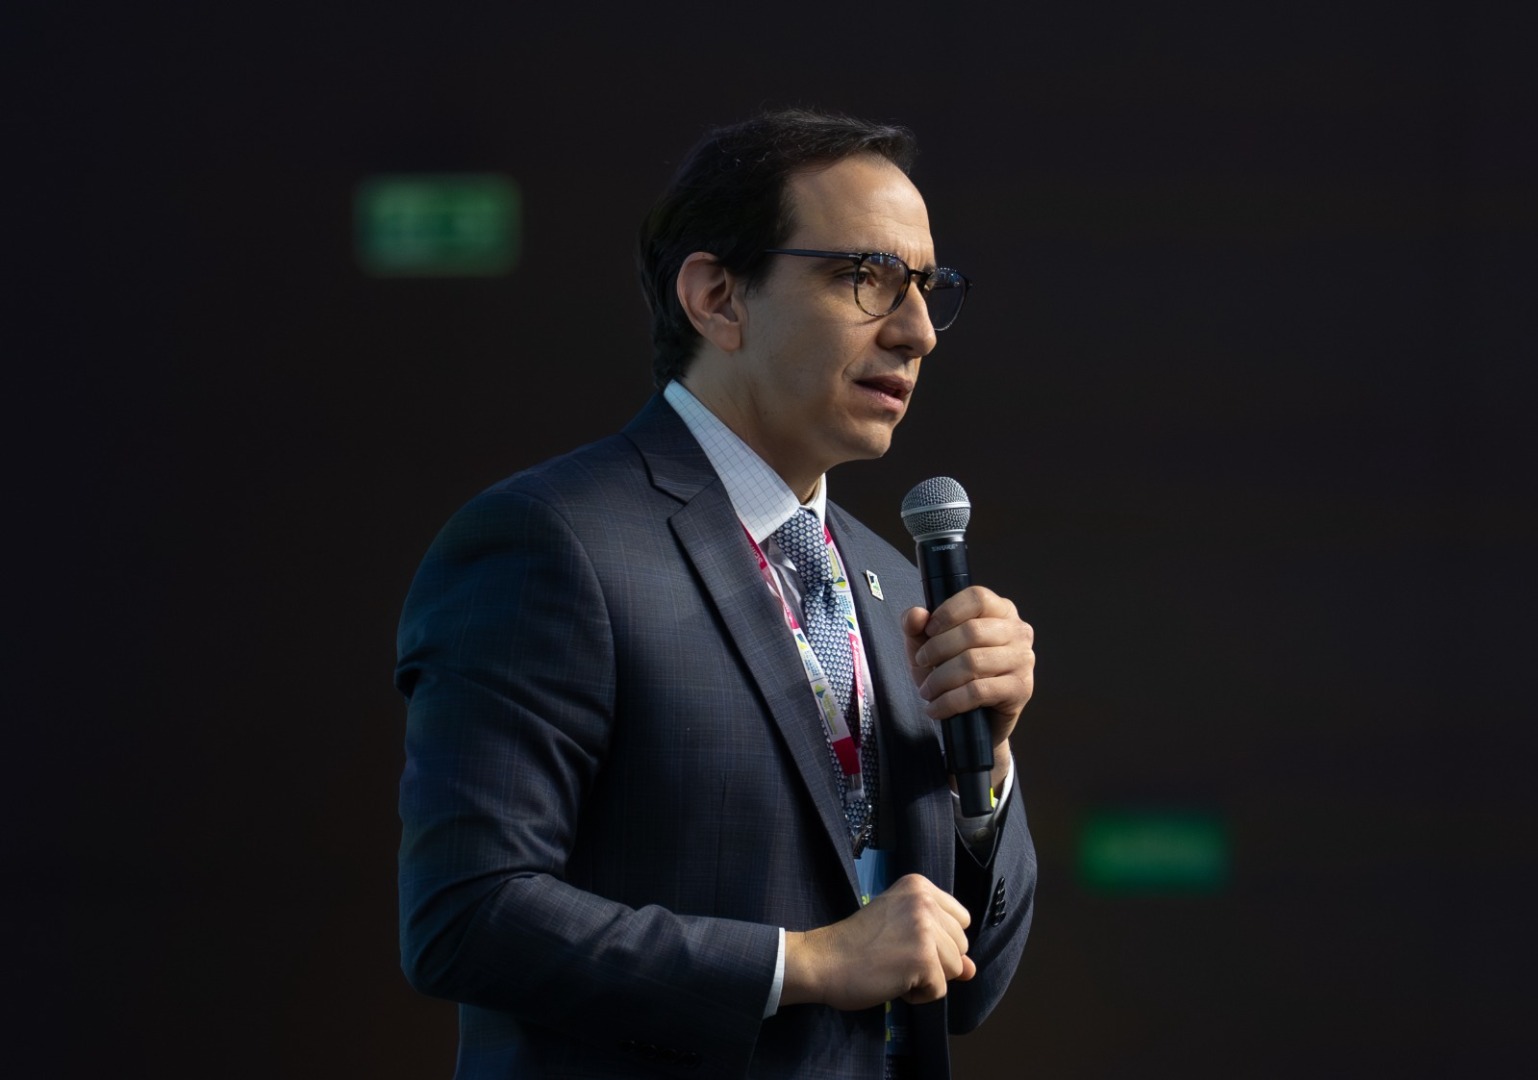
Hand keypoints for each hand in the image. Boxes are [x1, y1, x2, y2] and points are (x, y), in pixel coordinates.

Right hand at [781, 874, 974, 1009]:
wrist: (823, 960)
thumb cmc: (856, 945)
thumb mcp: (902, 931)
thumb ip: (941, 945)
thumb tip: (972, 970)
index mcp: (919, 885)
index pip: (960, 920)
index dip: (938, 940)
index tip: (904, 939)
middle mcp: (925, 900)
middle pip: (961, 946)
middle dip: (934, 960)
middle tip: (893, 953)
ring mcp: (925, 928)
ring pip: (954, 969)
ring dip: (926, 978)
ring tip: (892, 966)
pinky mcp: (923, 958)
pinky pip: (939, 990)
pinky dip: (917, 995)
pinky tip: (891, 980)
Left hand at [903, 587, 1034, 790]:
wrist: (974, 720)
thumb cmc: (953, 673)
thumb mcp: (927, 646)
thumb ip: (916, 625)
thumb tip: (917, 614)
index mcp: (1000, 610)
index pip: (977, 598)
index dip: (948, 612)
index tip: (928, 630)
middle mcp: (1018, 630)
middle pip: (972, 631)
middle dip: (937, 650)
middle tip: (920, 664)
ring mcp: (1023, 659)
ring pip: (973, 662)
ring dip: (940, 679)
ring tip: (927, 690)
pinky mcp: (1021, 689)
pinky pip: (978, 691)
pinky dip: (949, 701)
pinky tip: (936, 708)